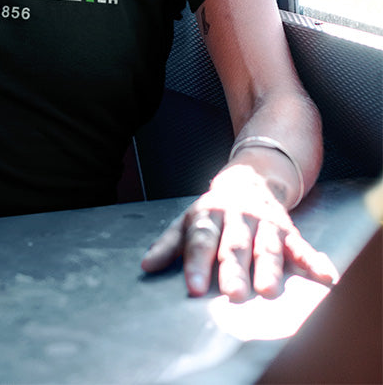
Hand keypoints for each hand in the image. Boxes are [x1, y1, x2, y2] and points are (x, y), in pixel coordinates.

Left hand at [140, 164, 337, 300]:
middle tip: (233, 295)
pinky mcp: (288, 228)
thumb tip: (146, 266)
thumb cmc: (214, 210)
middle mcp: (237, 217)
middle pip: (234, 246)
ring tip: (269, 290)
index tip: (193, 288)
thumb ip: (169, 245)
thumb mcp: (188, 220)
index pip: (200, 240)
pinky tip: (325, 276)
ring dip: (269, 268)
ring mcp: (264, 222)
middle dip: (233, 270)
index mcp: (208, 215)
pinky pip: (301, 245)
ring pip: (266, 246)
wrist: (250, 176)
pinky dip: (313, 260)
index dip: (196, 264)